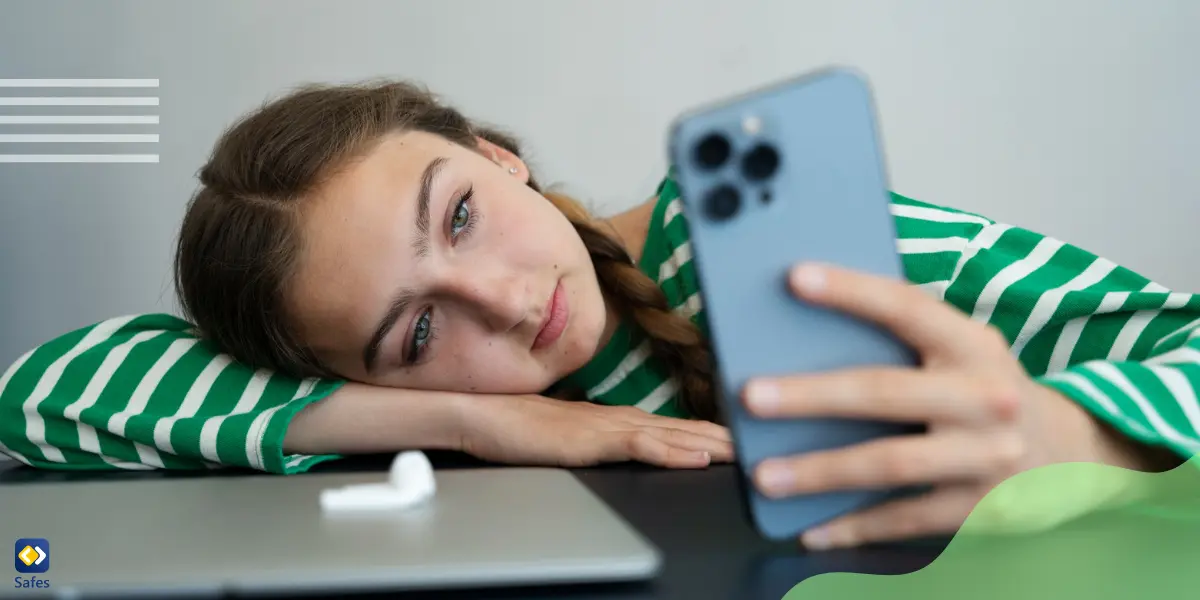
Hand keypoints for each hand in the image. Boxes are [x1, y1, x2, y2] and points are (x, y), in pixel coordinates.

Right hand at [459, 394, 733, 468]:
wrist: (484, 414)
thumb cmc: (519, 427)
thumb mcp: (570, 440)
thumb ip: (599, 443)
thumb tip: (623, 449)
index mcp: (616, 419)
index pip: (673, 426)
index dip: (710, 432)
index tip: (742, 438)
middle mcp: (620, 418)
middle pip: (684, 427)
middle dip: (725, 436)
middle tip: (764, 439)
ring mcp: (608, 426)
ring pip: (672, 434)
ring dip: (711, 442)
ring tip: (746, 450)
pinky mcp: (594, 440)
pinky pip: (642, 445)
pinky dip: (673, 450)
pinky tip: (697, 457)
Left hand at [740, 263, 1144, 549]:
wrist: (1069, 453)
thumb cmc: (982, 390)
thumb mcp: (961, 353)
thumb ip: (903, 341)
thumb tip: (802, 335)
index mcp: (973, 344)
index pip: (907, 307)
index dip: (850, 290)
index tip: (794, 277)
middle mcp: (985, 398)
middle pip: (884, 392)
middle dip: (810, 395)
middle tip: (751, 396)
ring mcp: (987, 457)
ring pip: (890, 464)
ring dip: (820, 471)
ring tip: (764, 475)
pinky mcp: (982, 509)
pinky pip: (906, 519)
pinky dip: (854, 526)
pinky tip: (812, 528)